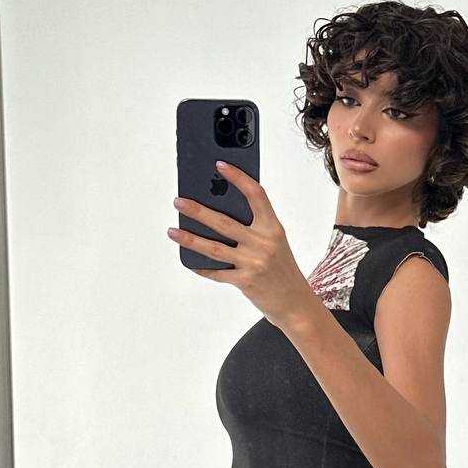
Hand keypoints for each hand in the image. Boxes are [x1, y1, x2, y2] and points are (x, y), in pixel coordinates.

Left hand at [168, 161, 316, 329]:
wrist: (295, 303)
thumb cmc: (282, 269)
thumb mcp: (275, 243)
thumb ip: (253, 228)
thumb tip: (217, 214)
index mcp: (273, 228)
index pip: (256, 195)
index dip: (238, 178)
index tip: (220, 165)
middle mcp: (264, 243)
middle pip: (225, 222)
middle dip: (198, 211)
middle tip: (178, 201)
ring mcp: (254, 263)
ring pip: (214, 248)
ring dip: (190, 238)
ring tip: (172, 231)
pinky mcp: (245, 281)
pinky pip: (216, 272)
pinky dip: (201, 266)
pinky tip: (188, 259)